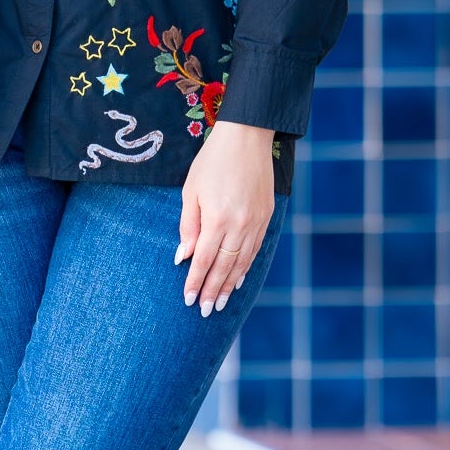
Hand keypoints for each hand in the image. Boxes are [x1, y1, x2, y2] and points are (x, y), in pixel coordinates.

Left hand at [177, 121, 275, 316]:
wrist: (247, 138)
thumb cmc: (212, 161)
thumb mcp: (191, 191)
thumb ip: (188, 226)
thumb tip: (184, 257)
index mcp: (217, 219)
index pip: (204, 260)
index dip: (195, 282)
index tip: (189, 300)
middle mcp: (239, 225)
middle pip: (224, 267)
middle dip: (213, 291)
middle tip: (206, 311)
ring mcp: (256, 223)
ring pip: (242, 262)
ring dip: (230, 284)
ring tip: (221, 302)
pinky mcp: (266, 217)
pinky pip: (255, 249)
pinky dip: (246, 267)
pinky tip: (239, 278)